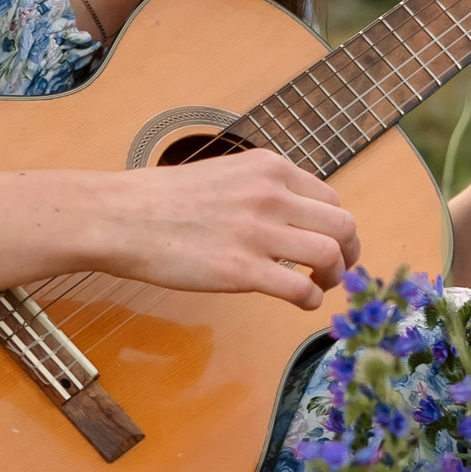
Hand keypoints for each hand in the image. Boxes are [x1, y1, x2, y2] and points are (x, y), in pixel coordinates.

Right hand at [96, 148, 363, 309]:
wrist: (120, 217)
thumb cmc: (161, 200)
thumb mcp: (224, 174)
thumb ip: (259, 189)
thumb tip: (287, 215)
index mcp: (268, 168)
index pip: (329, 197)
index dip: (335, 226)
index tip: (329, 243)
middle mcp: (271, 194)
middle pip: (343, 224)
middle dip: (350, 251)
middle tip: (338, 270)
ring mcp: (258, 232)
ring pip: (331, 255)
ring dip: (335, 277)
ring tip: (320, 287)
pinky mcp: (242, 270)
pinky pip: (300, 289)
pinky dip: (310, 301)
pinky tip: (300, 303)